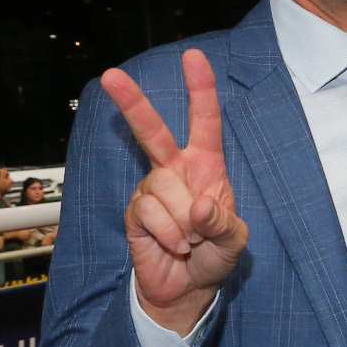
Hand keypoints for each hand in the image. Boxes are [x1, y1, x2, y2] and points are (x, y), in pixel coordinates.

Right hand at [100, 49, 248, 333]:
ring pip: (163, 189)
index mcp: (206, 166)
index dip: (200, 90)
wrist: (187, 288)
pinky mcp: (135, 212)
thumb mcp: (235, 241)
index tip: (193, 58)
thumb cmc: (214, 255)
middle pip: (152, 132)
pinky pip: (150, 214)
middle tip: (111, 75)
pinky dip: (169, 234)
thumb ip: (224, 224)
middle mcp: (175, 170)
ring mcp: (151, 189)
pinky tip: (174, 245)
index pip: (204, 122)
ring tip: (191, 241)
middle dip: (132, 103)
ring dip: (184, 222)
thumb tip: (201, 207)